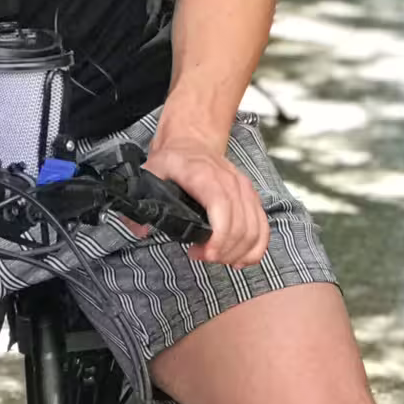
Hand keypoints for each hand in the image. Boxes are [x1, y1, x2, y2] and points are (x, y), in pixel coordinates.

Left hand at [142, 135, 268, 267]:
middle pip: (240, 225)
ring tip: (217, 258)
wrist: (193, 143)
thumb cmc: (174, 161)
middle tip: (202, 257)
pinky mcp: (251, 198)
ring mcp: (244, 189)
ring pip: (254, 229)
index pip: (222, 207)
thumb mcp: (150, 174)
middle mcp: (230, 181)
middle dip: (223, 251)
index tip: (204, 254)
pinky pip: (263, 228)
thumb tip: (141, 230)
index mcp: (205, 176)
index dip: (219, 236)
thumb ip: (140, 203)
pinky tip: (240, 260)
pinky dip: (255, 248)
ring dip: (238, 253)